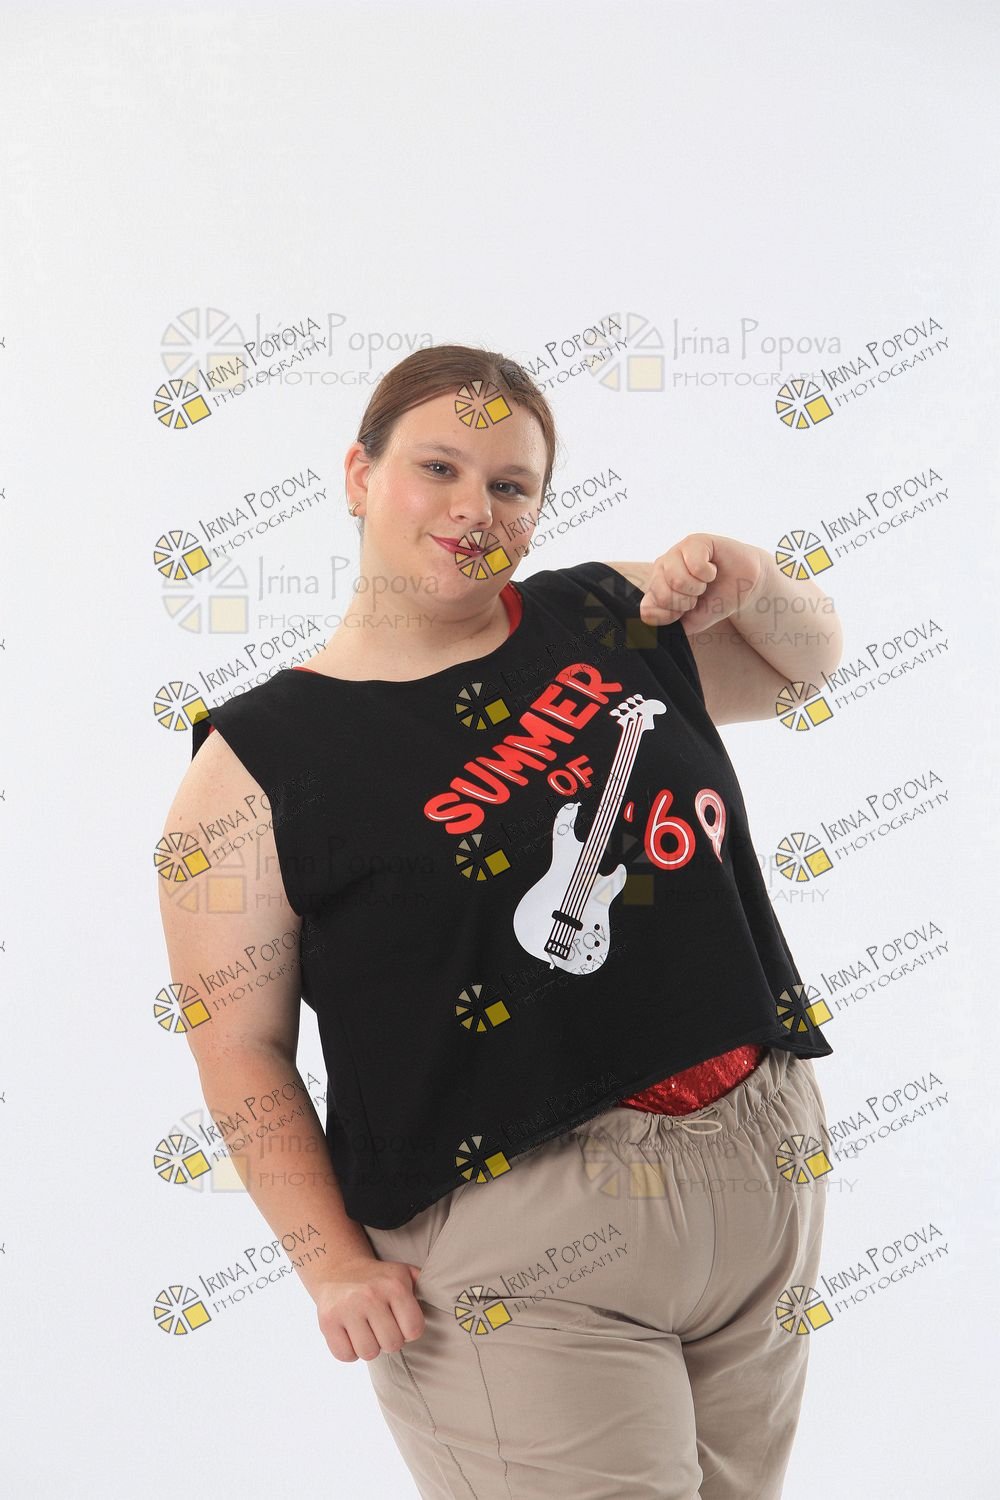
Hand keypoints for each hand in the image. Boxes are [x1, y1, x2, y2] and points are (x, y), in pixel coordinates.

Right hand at [313, 1256, 425, 1361]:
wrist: (339, 1269)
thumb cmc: (378, 1279)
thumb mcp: (405, 1274)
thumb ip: (426, 1287)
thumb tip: (450, 1301)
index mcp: (394, 1285)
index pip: (414, 1330)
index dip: (409, 1330)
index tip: (401, 1322)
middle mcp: (370, 1295)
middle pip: (392, 1345)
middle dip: (389, 1339)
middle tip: (382, 1326)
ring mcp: (346, 1308)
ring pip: (368, 1353)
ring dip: (369, 1346)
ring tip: (367, 1330)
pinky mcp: (327, 1321)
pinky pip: (345, 1356)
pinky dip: (349, 1351)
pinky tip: (351, 1334)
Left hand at [638, 533, 763, 632]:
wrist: (744, 586)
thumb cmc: (715, 600)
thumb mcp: (691, 620)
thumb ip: (667, 623)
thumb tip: (646, 616)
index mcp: (656, 588)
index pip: (647, 609)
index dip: (671, 616)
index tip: (687, 610)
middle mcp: (661, 568)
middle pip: (662, 595)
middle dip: (687, 602)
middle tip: (699, 594)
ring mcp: (676, 553)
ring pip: (676, 579)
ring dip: (698, 587)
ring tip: (706, 581)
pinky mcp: (694, 541)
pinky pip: (695, 565)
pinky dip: (709, 574)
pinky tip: (713, 569)